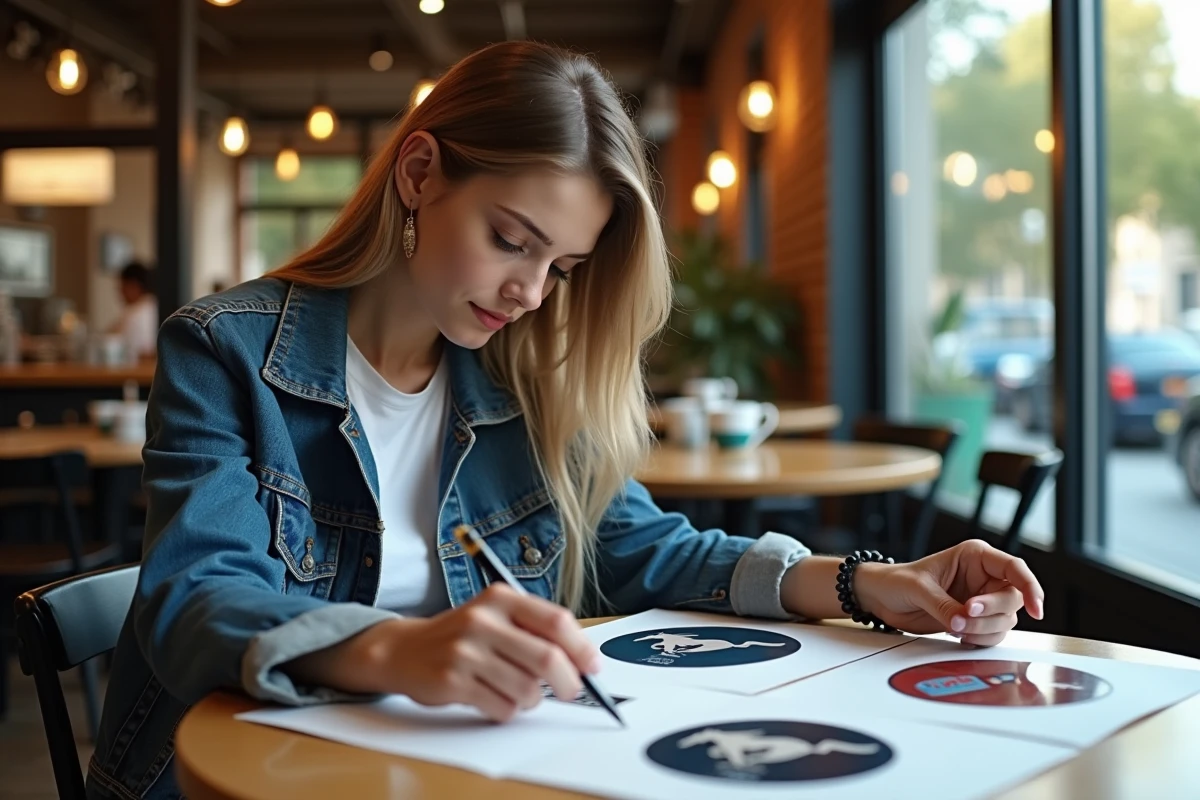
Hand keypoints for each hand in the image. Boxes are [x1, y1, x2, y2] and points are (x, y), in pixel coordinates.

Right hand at [313, 584, 599, 721]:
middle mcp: (483, 620)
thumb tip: (582, 659)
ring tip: (520, 693)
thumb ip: (533, 629)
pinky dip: (508, 710)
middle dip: (567, 682)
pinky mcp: (453, 681)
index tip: (593, 667)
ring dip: (532, 699)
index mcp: (501, 598)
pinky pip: (502, 707)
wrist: (404, 649)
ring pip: (527, 689)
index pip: (556, 621)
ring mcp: (466, 651)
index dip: (581, 648)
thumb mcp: (495, 615)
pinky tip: (495, 698)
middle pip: (547, 658)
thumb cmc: (461, 635)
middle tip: (570, 691)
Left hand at [854, 539, 1044, 646]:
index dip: (1030, 587)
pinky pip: (992, 635)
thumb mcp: (919, 589)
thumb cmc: (898, 581)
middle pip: (1012, 599)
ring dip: (982, 629)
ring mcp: (981, 601)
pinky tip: (958, 635)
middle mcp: (984, 578)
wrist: (882, 598)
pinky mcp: (975, 621)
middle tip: (963, 616)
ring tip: (952, 626)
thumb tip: (964, 620)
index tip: (1035, 609)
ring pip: (1004, 621)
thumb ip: (944, 605)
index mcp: (975, 557)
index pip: (1014, 569)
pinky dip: (979, 640)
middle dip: (990, 613)